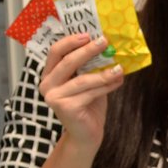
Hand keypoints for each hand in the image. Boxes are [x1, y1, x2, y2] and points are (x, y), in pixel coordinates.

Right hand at [39, 34, 124, 149]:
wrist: (86, 133)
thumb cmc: (88, 104)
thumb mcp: (88, 81)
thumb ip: (91, 66)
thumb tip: (108, 46)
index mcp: (50, 74)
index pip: (55, 52)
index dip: (70, 41)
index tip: (88, 34)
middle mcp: (47, 85)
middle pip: (67, 62)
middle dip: (88, 50)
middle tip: (105, 42)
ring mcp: (54, 97)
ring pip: (83, 79)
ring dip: (104, 72)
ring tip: (120, 67)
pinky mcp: (65, 108)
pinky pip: (91, 92)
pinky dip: (107, 86)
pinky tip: (118, 81)